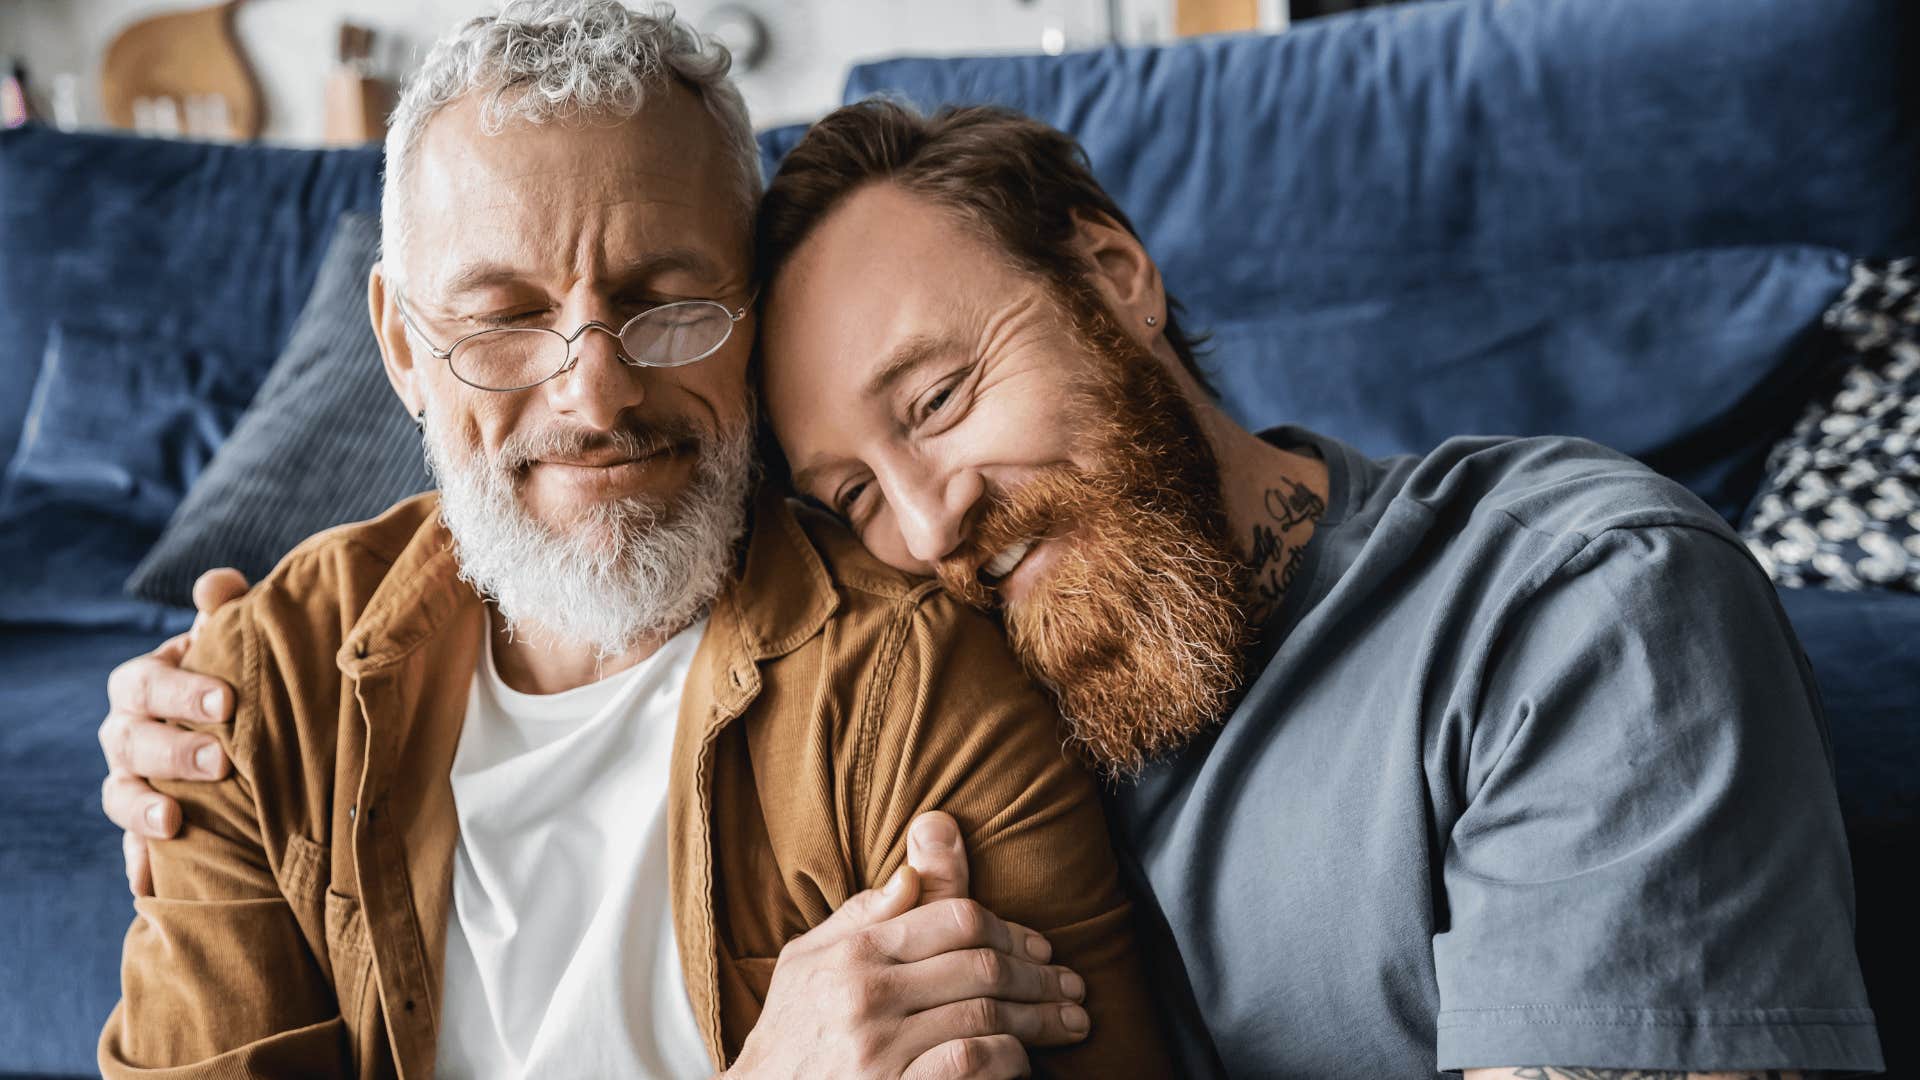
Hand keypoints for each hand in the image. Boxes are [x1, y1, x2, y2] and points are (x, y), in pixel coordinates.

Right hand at [99, 568, 248, 895]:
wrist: (238, 727)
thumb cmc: (235, 676)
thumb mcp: (233, 644)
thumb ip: (226, 614)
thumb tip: (217, 584)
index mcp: (144, 684)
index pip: (144, 682)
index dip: (178, 690)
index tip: (227, 702)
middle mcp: (127, 732)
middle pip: (130, 740)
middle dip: (172, 751)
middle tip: (220, 762)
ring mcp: (129, 781)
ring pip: (119, 794)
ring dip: (143, 809)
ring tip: (174, 822)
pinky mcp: (142, 826)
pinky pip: (132, 848)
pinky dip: (141, 864)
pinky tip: (151, 883)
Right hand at [726, 813, 1085, 1079]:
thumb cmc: (788, 1032)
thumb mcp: (807, 961)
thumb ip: (864, 913)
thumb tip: (918, 866)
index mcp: (853, 953)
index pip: (957, 918)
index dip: (1012, 930)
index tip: (1042, 947)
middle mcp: (866, 997)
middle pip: (983, 967)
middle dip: (1040, 976)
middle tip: (1073, 987)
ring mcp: (880, 1052)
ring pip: (986, 1016)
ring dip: (1039, 1020)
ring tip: (1068, 1024)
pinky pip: (972, 1065)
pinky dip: (1008, 1060)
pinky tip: (1022, 1060)